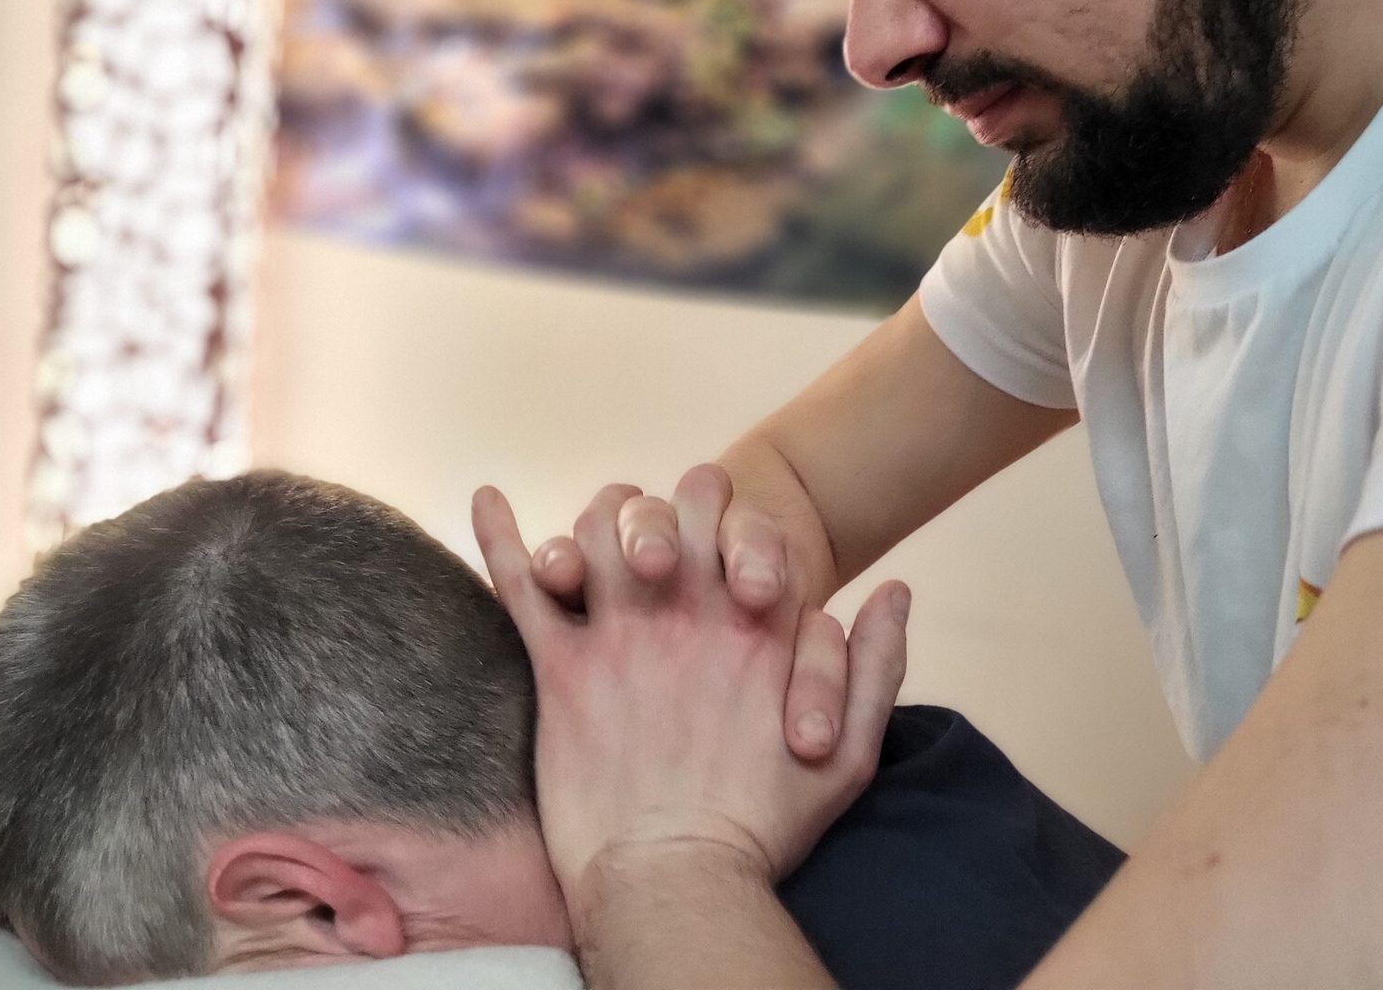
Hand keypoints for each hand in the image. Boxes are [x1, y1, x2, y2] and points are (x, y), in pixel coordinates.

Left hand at [473, 465, 909, 911]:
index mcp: (757, 625)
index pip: (747, 524)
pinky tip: (485, 497)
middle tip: (658, 538)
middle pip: (673, 505)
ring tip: (590, 533)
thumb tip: (897, 589)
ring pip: (598, 530)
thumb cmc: (762, 828)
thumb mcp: (851, 755)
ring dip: (594, 519)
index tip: (726, 556)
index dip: (737, 523)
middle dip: (668, 504)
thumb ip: (876, 665)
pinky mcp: (562, 670)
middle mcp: (687, 612)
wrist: (676, 886)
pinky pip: (521, 583)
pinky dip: (500, 534)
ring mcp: (620, 635)